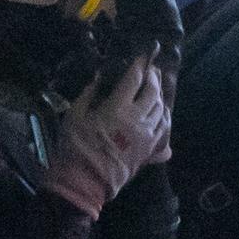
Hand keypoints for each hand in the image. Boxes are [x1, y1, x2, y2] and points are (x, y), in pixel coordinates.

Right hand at [46, 57, 169, 217]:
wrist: (84, 183)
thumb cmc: (74, 148)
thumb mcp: (74, 116)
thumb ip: (88, 94)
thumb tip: (99, 78)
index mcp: (117, 109)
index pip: (134, 79)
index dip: (140, 64)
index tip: (143, 55)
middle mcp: (137, 120)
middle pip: (153, 92)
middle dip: (153, 77)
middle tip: (150, 69)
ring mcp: (147, 136)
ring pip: (162, 109)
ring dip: (160, 95)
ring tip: (155, 87)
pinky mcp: (149, 150)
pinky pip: (164, 129)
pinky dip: (164, 117)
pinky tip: (160, 112)